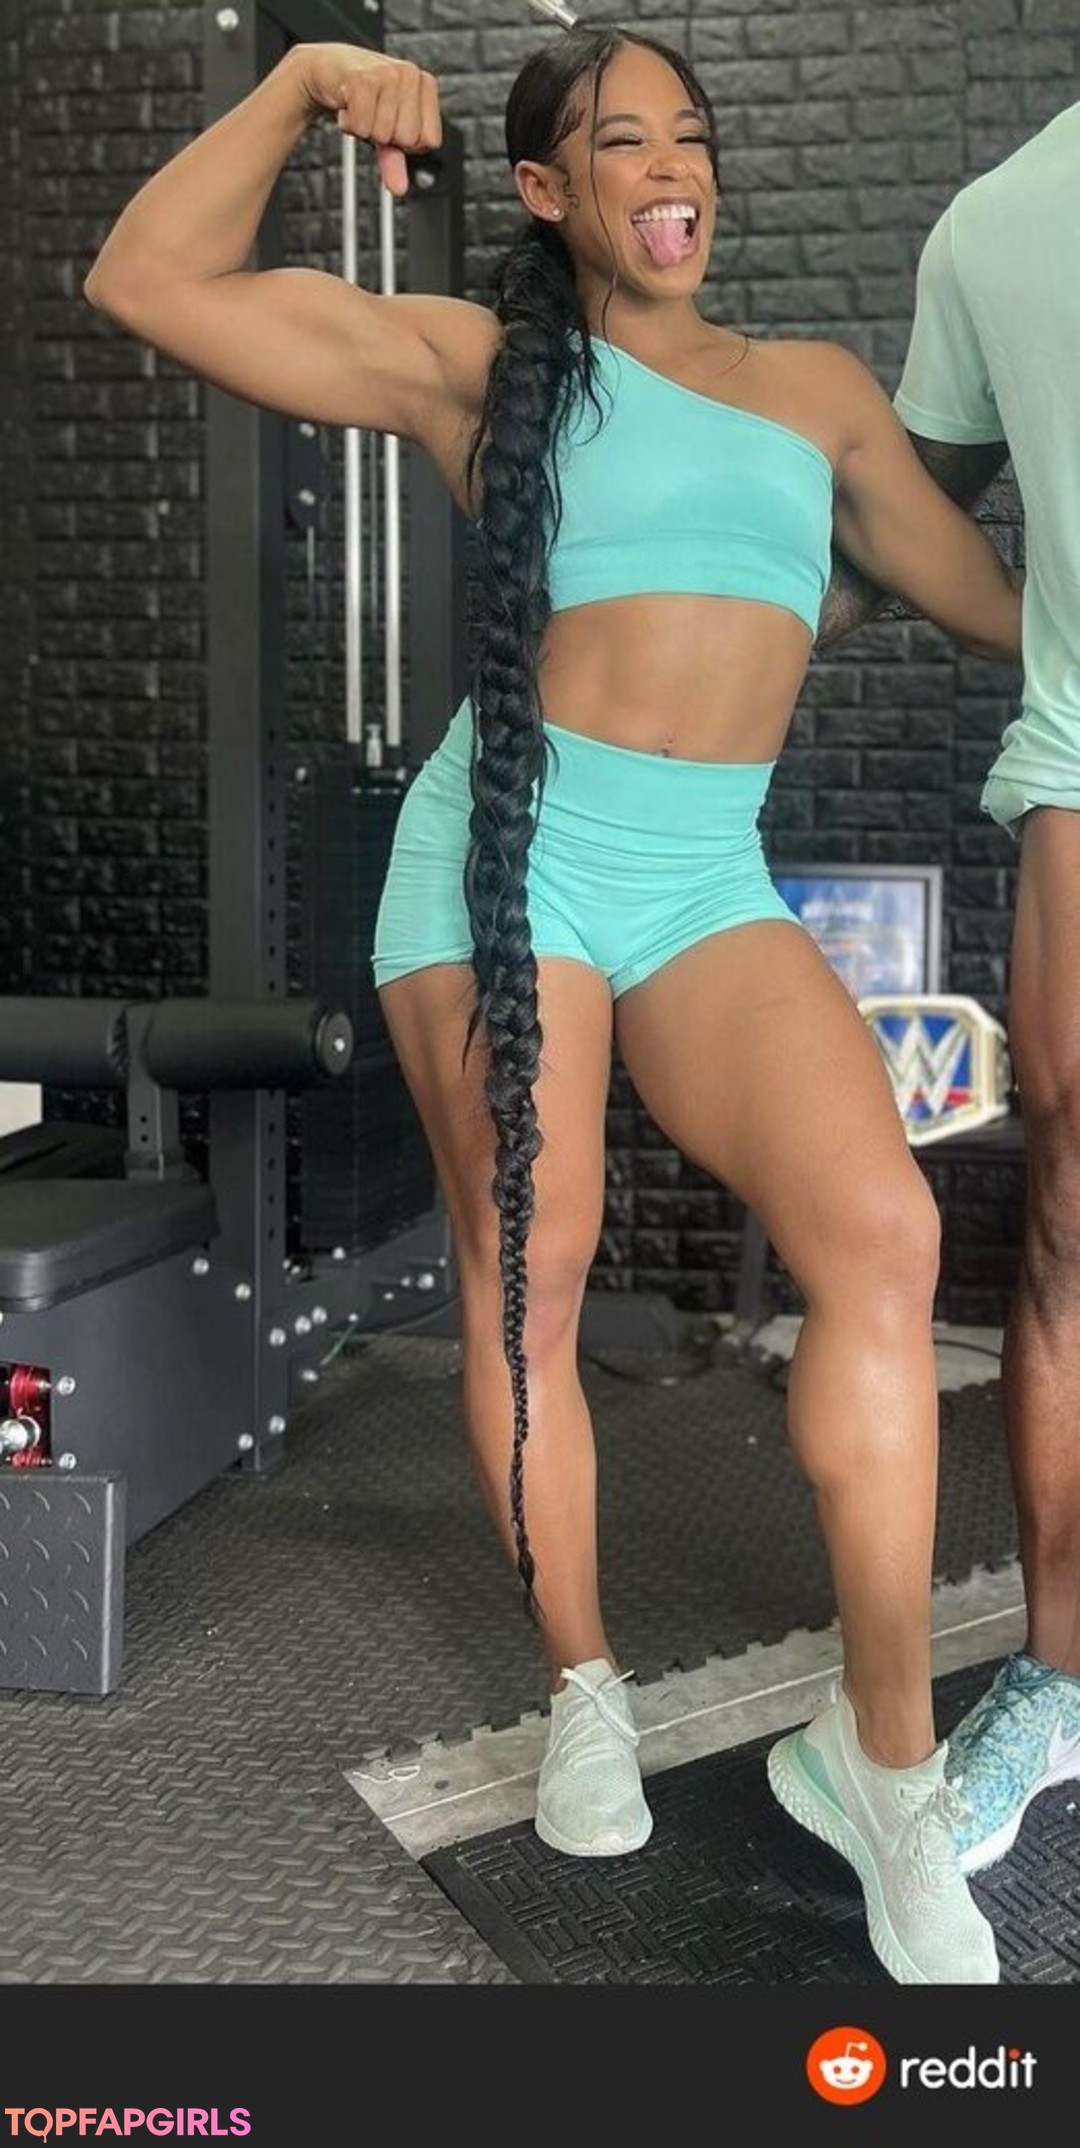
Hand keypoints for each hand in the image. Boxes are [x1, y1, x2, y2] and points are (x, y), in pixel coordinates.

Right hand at [294, 44, 442, 196]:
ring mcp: (388, 74)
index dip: (407, 142)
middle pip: (407, 139)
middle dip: (384, 136)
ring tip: (361, 107)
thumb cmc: (364, 96)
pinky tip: (349, 105)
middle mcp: (410, 75)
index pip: (429, 141)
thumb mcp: (386, 128)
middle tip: (373, 113)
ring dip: (364, 128)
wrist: (329, 69)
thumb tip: (399, 189)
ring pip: (382, 134)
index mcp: (425, 84)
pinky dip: (349, 123)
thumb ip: (395, 160)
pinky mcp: (363, 79)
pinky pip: (361, 126)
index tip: (393, 123)